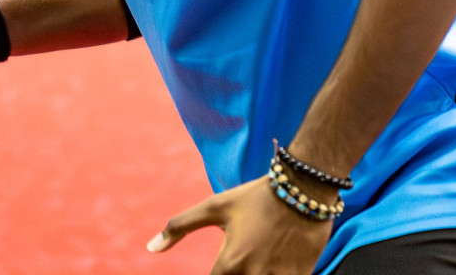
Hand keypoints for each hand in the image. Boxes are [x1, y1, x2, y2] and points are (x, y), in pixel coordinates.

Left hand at [148, 177, 332, 274]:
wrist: (304, 189)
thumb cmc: (255, 197)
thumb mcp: (215, 207)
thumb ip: (179, 227)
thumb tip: (151, 248)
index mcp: (231, 262)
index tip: (222, 266)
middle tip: (238, 259)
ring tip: (255, 257)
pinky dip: (272, 274)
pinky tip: (271, 259)